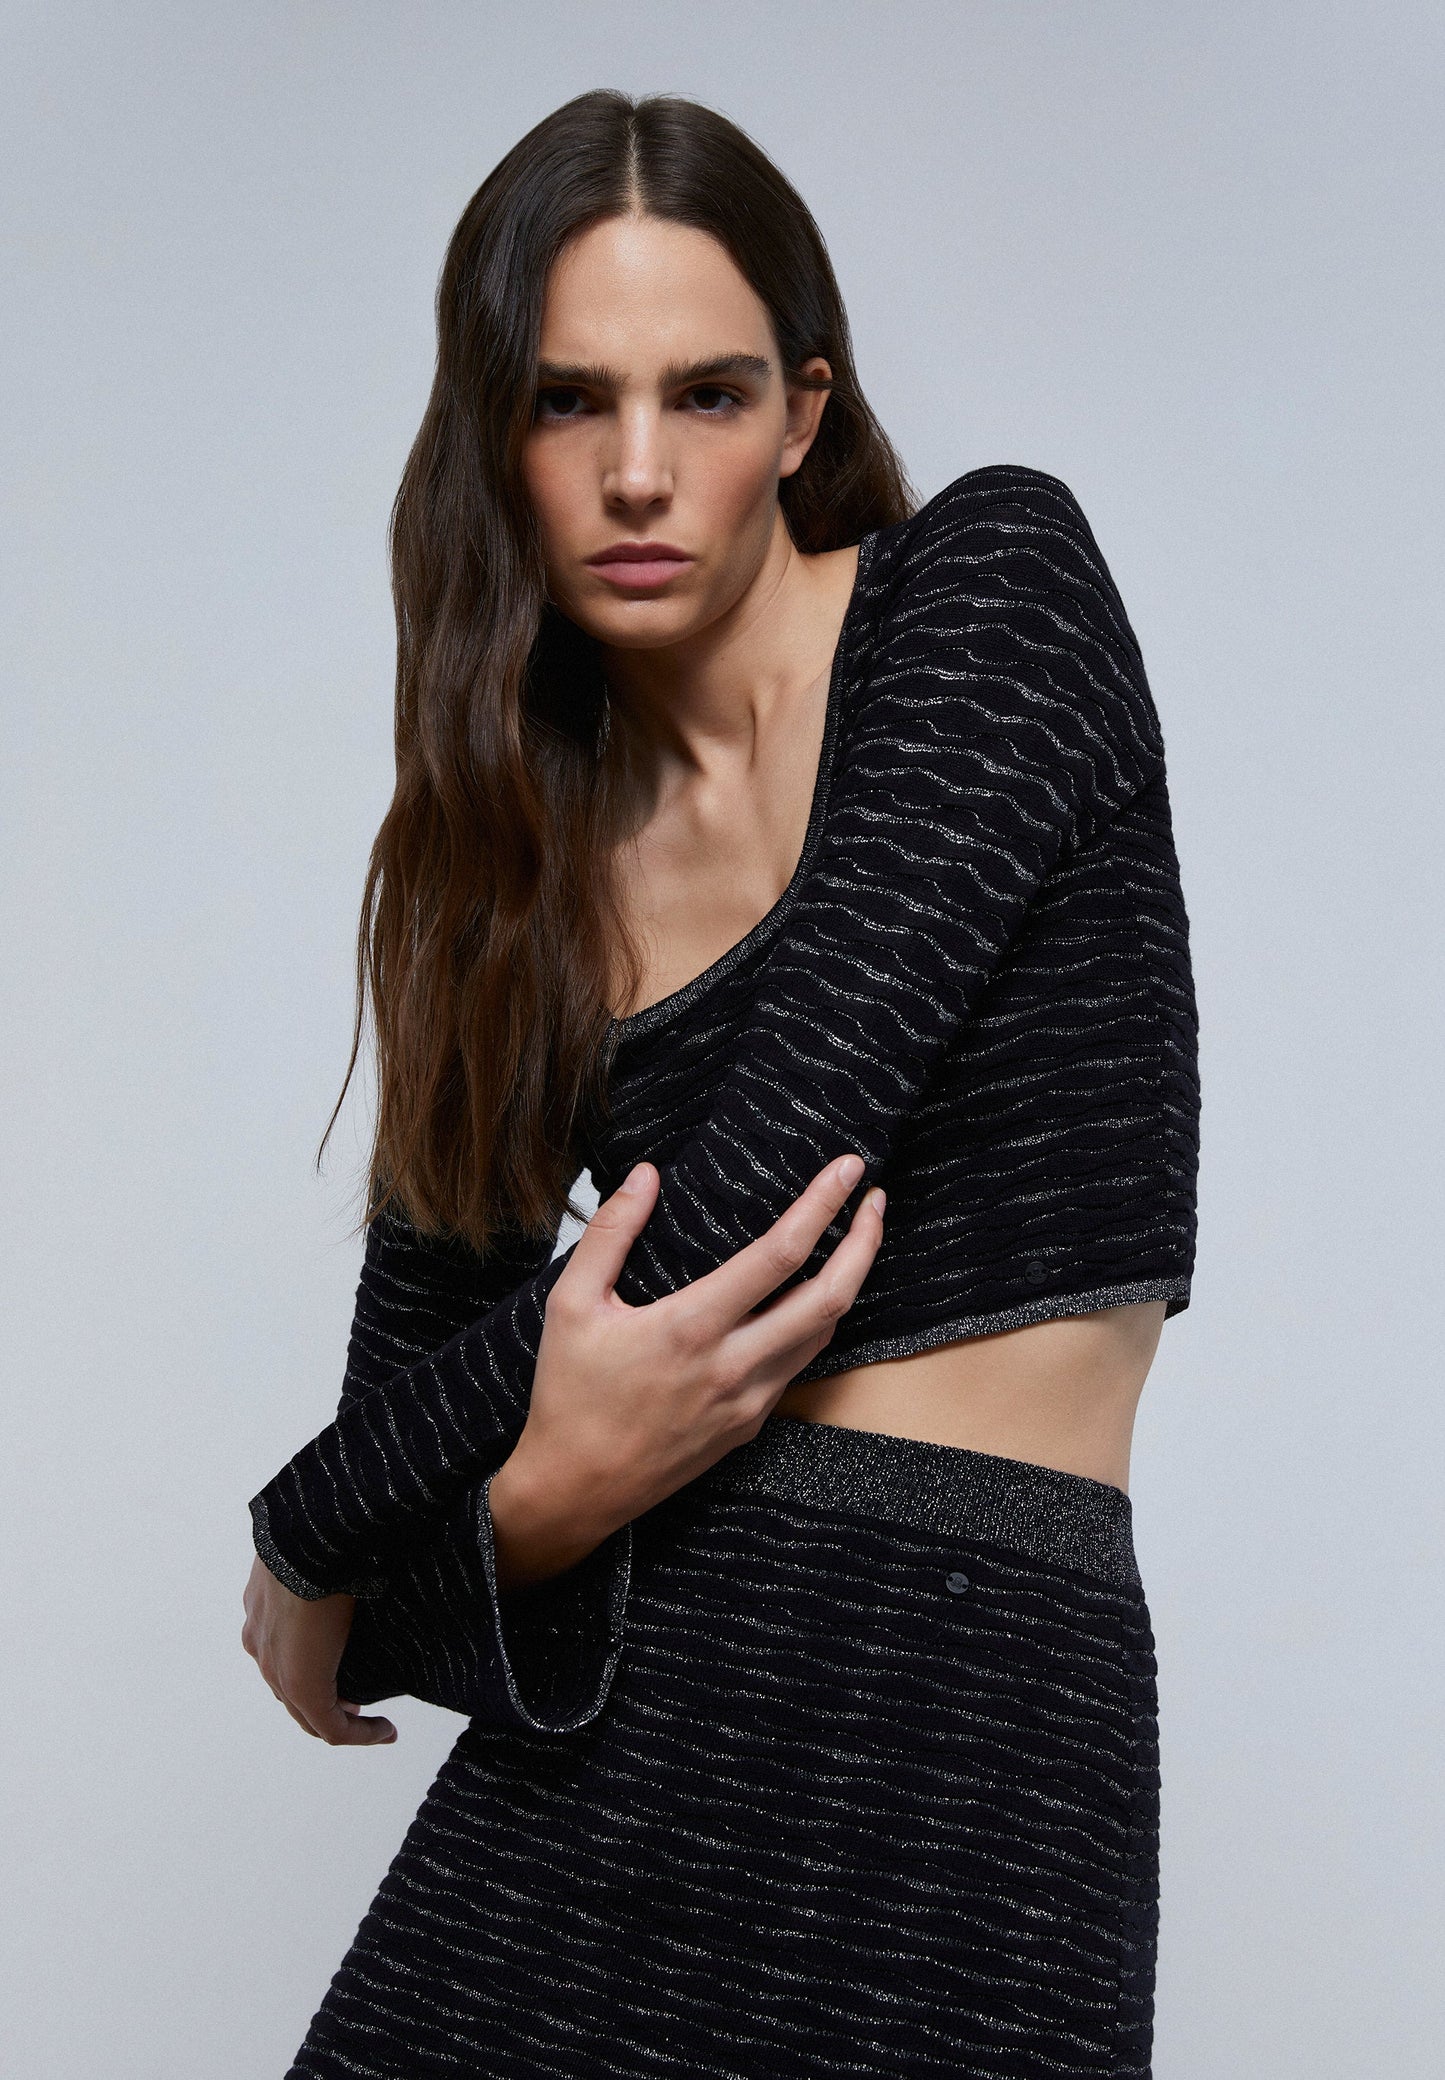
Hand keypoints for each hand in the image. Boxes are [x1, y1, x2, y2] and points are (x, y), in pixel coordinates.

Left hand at [241, 1552, 396, 1744]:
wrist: (309, 1538)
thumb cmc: (317, 1533)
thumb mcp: (317, 1552)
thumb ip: (325, 1562)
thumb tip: (354, 1549)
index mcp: (261, 1613)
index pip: (284, 1653)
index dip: (315, 1666)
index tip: (344, 1670)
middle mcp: (261, 1646)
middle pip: (291, 1690)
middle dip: (326, 1700)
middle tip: (359, 1702)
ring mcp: (276, 1668)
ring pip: (308, 1713)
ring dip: (342, 1720)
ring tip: (374, 1723)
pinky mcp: (302, 1685)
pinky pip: (330, 1726)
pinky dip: (360, 1734)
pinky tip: (386, 1730)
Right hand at [487, 1153, 884, 1586]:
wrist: (576, 1488)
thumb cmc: (569, 1395)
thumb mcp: (570, 1304)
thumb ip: (609, 1231)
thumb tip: (646, 1174)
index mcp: (692, 1328)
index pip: (780, 1253)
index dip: (823, 1204)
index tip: (848, 1168)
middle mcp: (734, 1366)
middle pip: (831, 1297)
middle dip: (865, 1241)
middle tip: (876, 1198)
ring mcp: (749, 1400)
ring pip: (825, 1333)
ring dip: (850, 1281)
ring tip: (856, 1238)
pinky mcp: (750, 1424)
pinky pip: (800, 1363)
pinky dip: (817, 1322)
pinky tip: (813, 1296)